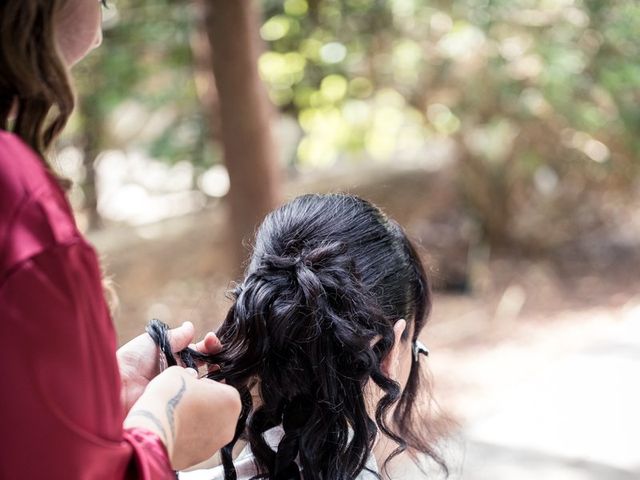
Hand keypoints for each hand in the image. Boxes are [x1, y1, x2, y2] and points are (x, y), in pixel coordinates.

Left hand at [117, 321, 222, 412]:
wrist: (117, 389)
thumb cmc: (131, 362)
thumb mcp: (154, 342)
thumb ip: (175, 337)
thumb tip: (191, 327)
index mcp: (172, 360)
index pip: (198, 352)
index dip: (208, 346)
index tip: (211, 340)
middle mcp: (178, 377)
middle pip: (205, 369)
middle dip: (216, 361)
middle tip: (218, 359)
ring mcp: (179, 394)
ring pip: (204, 386)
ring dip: (213, 378)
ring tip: (216, 372)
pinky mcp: (180, 410)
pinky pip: (198, 404)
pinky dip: (206, 396)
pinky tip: (209, 390)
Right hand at [124, 366, 240, 470]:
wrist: (152, 428)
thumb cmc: (169, 397)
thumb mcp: (179, 373)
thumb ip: (189, 375)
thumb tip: (190, 377)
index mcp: (231, 401)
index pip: (221, 389)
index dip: (205, 386)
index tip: (192, 387)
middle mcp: (229, 425)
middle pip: (217, 411)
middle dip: (203, 406)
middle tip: (184, 401)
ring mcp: (215, 444)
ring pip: (207, 429)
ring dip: (196, 422)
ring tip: (176, 416)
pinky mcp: (199, 458)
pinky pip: (196, 444)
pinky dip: (188, 438)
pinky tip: (173, 430)